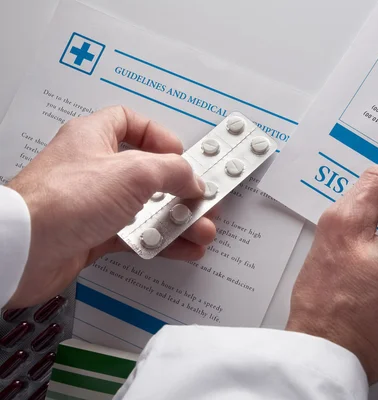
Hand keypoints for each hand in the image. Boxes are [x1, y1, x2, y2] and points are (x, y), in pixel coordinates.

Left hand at [6, 106, 216, 307]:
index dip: (159, 136)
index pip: (130, 122)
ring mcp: (93, 203)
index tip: (181, 154)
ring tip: (199, 229)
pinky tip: (177, 247)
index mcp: (93, 137)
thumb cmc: (59, 202)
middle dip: (181, 189)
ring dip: (176, 219)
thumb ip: (173, 171)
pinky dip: (158, 240)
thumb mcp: (133, 172)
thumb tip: (192, 178)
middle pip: (147, 172)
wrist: (23, 250)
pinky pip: (134, 234)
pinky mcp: (92, 233)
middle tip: (201, 199)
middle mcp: (92, 168)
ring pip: (144, 207)